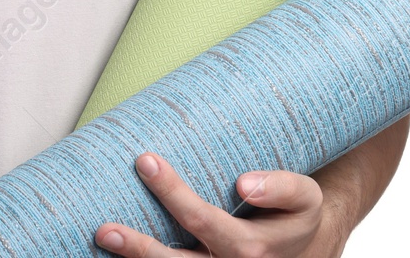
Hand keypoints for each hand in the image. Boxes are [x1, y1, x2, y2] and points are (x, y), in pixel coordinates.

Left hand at [95, 152, 346, 256]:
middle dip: (142, 248)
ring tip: (104, 240)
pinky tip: (115, 255)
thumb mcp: (306, 197)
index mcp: (254, 249)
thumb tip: (245, 183)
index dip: (175, 196)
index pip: (206, 222)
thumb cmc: (294, 216)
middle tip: (105, 228)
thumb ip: (281, 187)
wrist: (304, 248)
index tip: (146, 161)